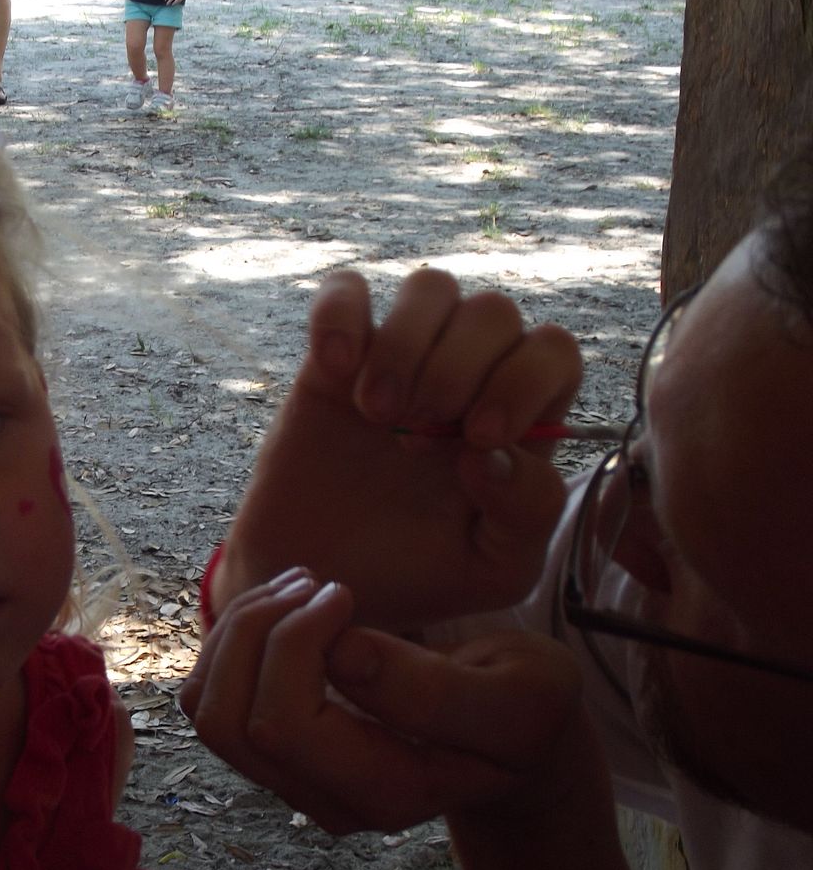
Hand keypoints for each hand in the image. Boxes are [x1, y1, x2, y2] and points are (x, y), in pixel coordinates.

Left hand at [180, 570, 587, 834]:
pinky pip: (211, 694)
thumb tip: (344, 655)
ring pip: (208, 707)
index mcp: (386, 793)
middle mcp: (325, 799)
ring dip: (237, 630)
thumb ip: (438, 691)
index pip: (285, 727)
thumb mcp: (522, 697)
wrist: (511, 731)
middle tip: (312, 580)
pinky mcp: (273, 745)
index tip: (343, 594)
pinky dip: (230, 639)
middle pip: (229, 720)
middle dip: (255, 630)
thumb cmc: (523, 706)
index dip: (295, 644)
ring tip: (300, 585)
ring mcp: (292, 777)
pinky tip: (286, 606)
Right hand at [211, 268, 580, 630]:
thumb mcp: (492, 571)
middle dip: (459, 369)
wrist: (317, 582)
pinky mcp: (332, 356)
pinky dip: (340, 316)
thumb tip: (496, 449)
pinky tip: (334, 372)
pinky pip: (345, 290)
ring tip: (377, 412)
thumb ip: (528, 513)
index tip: (476, 439)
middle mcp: (465, 376)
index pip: (552, 352)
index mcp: (516, 419)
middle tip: (416, 434)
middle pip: (495, 311)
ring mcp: (398, 359)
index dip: (521, 381)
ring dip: (406, 344)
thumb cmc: (412, 575)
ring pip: (432, 287)